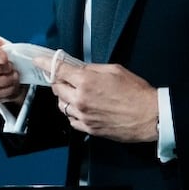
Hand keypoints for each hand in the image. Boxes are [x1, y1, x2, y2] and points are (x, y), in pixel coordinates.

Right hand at [0, 30, 25, 104]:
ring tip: (13, 77)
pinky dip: (3, 91)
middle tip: (9, 68)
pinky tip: (10, 86)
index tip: (5, 59)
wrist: (1, 68)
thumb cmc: (1, 54)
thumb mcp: (5, 45)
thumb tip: (8, 59)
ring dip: (2, 81)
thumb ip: (5, 49)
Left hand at [39, 58, 158, 142]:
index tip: (38, 60)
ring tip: (77, 93)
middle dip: (59, 81)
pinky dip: (72, 112)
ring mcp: (84, 116)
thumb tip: (77, 67)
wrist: (150, 116)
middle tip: (67, 78)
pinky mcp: (89, 129)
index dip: (46, 63)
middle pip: (57, 88)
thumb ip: (91, 68)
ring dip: (65, 97)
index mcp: (86, 81)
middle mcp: (81, 99)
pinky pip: (71, 120)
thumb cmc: (136, 92)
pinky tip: (82, 108)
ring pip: (62, 105)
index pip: (58, 70)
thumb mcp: (114, 70)